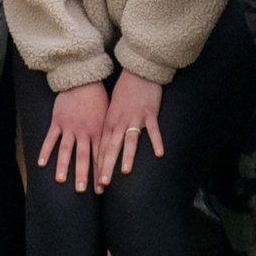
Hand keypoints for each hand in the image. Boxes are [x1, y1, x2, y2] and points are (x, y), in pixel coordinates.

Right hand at [36, 82, 109, 191]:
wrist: (83, 79)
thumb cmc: (98, 99)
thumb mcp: (108, 116)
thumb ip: (108, 135)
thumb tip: (116, 152)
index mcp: (99, 131)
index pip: (100, 156)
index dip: (100, 173)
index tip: (101, 189)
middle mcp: (84, 131)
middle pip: (84, 156)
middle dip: (83, 174)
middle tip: (82, 190)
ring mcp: (70, 126)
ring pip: (66, 149)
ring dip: (64, 165)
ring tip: (61, 180)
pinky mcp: (57, 121)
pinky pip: (50, 138)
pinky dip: (46, 151)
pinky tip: (41, 164)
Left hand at [96, 71, 164, 189]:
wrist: (137, 71)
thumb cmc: (124, 92)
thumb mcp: (111, 110)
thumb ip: (109, 129)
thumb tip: (104, 147)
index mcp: (108, 123)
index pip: (100, 149)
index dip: (97, 167)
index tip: (95, 183)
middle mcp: (119, 122)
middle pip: (111, 148)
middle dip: (106, 167)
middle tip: (103, 184)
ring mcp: (134, 118)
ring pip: (129, 140)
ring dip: (127, 156)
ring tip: (125, 172)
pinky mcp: (149, 113)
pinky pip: (153, 130)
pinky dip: (156, 142)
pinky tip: (160, 154)